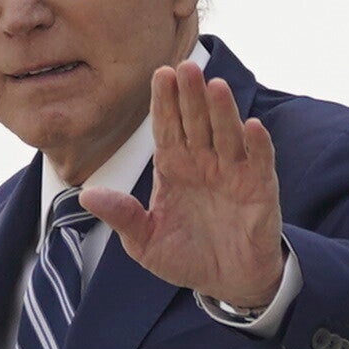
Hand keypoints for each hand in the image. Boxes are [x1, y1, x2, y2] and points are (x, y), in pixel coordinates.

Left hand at [113, 59, 288, 308]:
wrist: (228, 283)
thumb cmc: (186, 257)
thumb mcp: (145, 242)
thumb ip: (122, 216)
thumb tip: (87, 195)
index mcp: (174, 167)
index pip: (167, 128)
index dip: (165, 102)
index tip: (160, 73)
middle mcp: (204, 163)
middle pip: (196, 122)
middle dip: (191, 95)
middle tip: (185, 66)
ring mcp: (233, 173)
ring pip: (227, 134)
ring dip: (223, 111)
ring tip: (216, 86)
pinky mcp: (260, 190)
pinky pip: (260, 163)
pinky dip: (258, 146)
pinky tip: (253, 127)